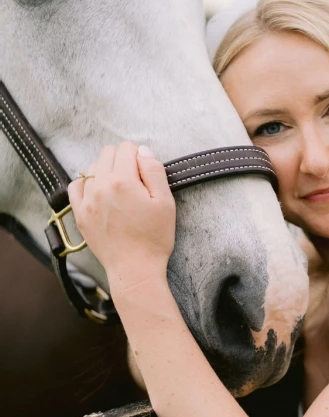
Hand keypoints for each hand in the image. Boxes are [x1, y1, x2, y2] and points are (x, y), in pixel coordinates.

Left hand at [68, 142, 175, 294]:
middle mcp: (100, 186)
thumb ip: (154, 171)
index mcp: (122, 181)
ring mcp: (87, 200)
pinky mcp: (80, 213)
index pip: (127, 148)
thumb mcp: (165, 202)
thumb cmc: (154, 238)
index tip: (146, 171)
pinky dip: (87, 183)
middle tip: (136, 180)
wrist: (135, 269)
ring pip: (92, 167)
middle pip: (107, 153)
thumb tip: (143, 151)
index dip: (140, 155)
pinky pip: (75, 186)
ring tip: (120, 189)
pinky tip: (99, 192)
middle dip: (123, 159)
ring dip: (106, 170)